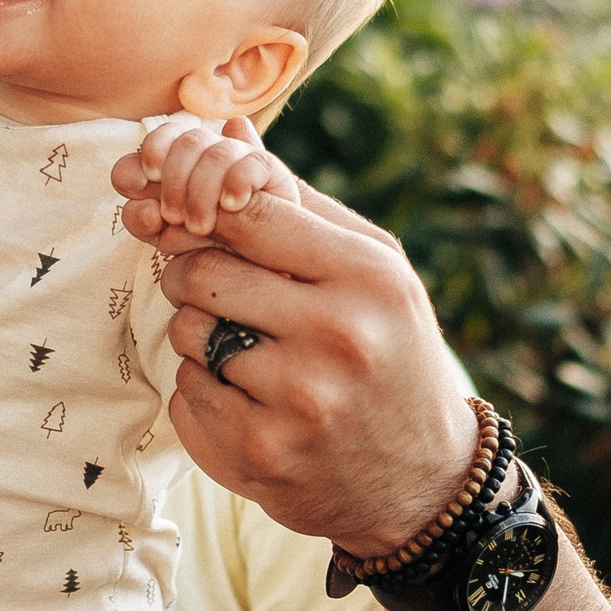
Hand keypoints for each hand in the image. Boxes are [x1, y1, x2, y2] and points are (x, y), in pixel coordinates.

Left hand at [112, 165, 477, 558]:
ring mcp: (297, 400)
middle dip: (193, 275)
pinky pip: (187, 392)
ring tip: (246, 351)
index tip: (197, 224)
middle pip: (202, 271)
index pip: (247, 212)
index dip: (204, 212)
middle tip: (219, 293)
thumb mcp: (374, 270)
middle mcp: (337, 335)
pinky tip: (249, 400)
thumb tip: (229, 128)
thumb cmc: (392, 354)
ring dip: (199, 335)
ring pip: (188, 332)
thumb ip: (299, 202)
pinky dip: (203, 390)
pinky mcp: (261, 453)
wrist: (424, 483)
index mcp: (368, 275)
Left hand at [117, 116, 301, 241]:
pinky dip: (237, 181)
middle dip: (175, 180)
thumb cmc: (205, 255)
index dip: (153, 150)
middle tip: (174, 218)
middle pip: (189, 140)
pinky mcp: (276, 179)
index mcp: (187, 162)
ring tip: (199, 227)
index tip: (146, 179)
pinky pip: (255, 162)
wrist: (259, 275)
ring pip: (218, 152)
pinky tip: (231, 205)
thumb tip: (128, 181)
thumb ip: (144, 216)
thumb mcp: (167, 238)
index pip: (167, 135)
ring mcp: (246, 164)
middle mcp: (215, 155)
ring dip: (201, 190)